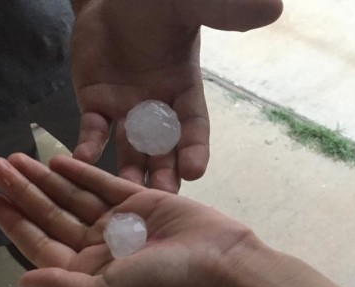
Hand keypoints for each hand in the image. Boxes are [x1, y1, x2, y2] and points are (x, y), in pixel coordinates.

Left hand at [0, 153, 258, 286]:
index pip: (42, 244)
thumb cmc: (161, 286)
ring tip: (17, 157)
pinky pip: (105, 184)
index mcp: (88, 273)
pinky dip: (82, 172)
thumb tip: (23, 283)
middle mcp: (100, 248)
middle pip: (52, 215)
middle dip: (23, 191)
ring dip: (45, 177)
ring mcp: (121, 224)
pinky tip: (59, 160)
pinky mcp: (142, 203)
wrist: (219, 268)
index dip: (16, 223)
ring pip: (74, 196)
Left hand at [70, 0, 282, 191]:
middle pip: (163, 151)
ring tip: (125, 195)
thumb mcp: (190, 4)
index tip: (195, 170)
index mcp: (184, 91)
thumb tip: (273, 7)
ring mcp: (125, 111)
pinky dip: (88, 146)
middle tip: (161, 198)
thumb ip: (224, 10)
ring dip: (127, 173)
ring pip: (129, 151)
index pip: (194, 126)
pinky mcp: (95, 106)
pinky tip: (81, 160)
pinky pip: (92, 131)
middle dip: (163, 175)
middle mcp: (157, 110)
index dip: (195, 148)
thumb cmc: (155, 3)